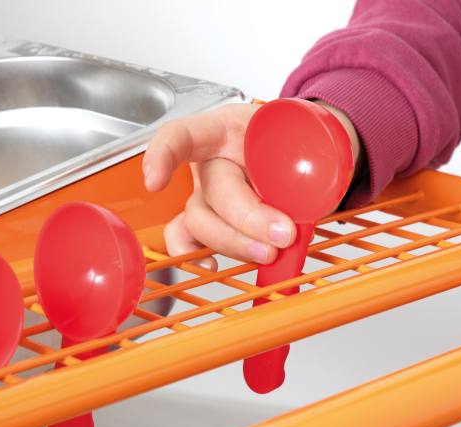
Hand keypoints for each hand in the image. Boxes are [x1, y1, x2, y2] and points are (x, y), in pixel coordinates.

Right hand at [143, 101, 359, 269]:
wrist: (304, 153)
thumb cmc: (296, 142)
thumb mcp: (305, 139)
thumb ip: (304, 163)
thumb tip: (302, 203)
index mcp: (225, 130)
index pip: (183, 135)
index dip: (163, 156)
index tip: (156, 182)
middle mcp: (208, 162)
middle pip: (212, 191)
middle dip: (248, 219)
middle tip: (284, 234)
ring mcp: (206, 194)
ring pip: (201, 222)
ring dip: (235, 242)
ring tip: (270, 252)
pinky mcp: (211, 221)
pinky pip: (191, 240)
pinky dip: (197, 255)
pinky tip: (214, 263)